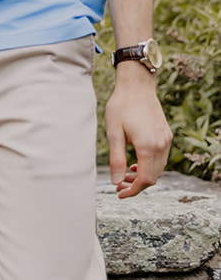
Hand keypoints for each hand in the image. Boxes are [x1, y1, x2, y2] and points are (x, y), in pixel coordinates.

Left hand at [105, 66, 171, 197]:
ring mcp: (166, 139)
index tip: (119, 193)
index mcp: (148, 146)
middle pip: (153, 177)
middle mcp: (161, 145)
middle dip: (136, 185)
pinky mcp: (166, 135)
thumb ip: (116, 159)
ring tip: (126, 173)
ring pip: (158, 168)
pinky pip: (161, 158)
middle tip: (118, 184)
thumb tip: (116, 181)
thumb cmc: (121, 106)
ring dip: (143, 175)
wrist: (137, 86)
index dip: (132, 190)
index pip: (145, 179)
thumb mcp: (114, 133)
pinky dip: (150, 165)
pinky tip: (136, 162)